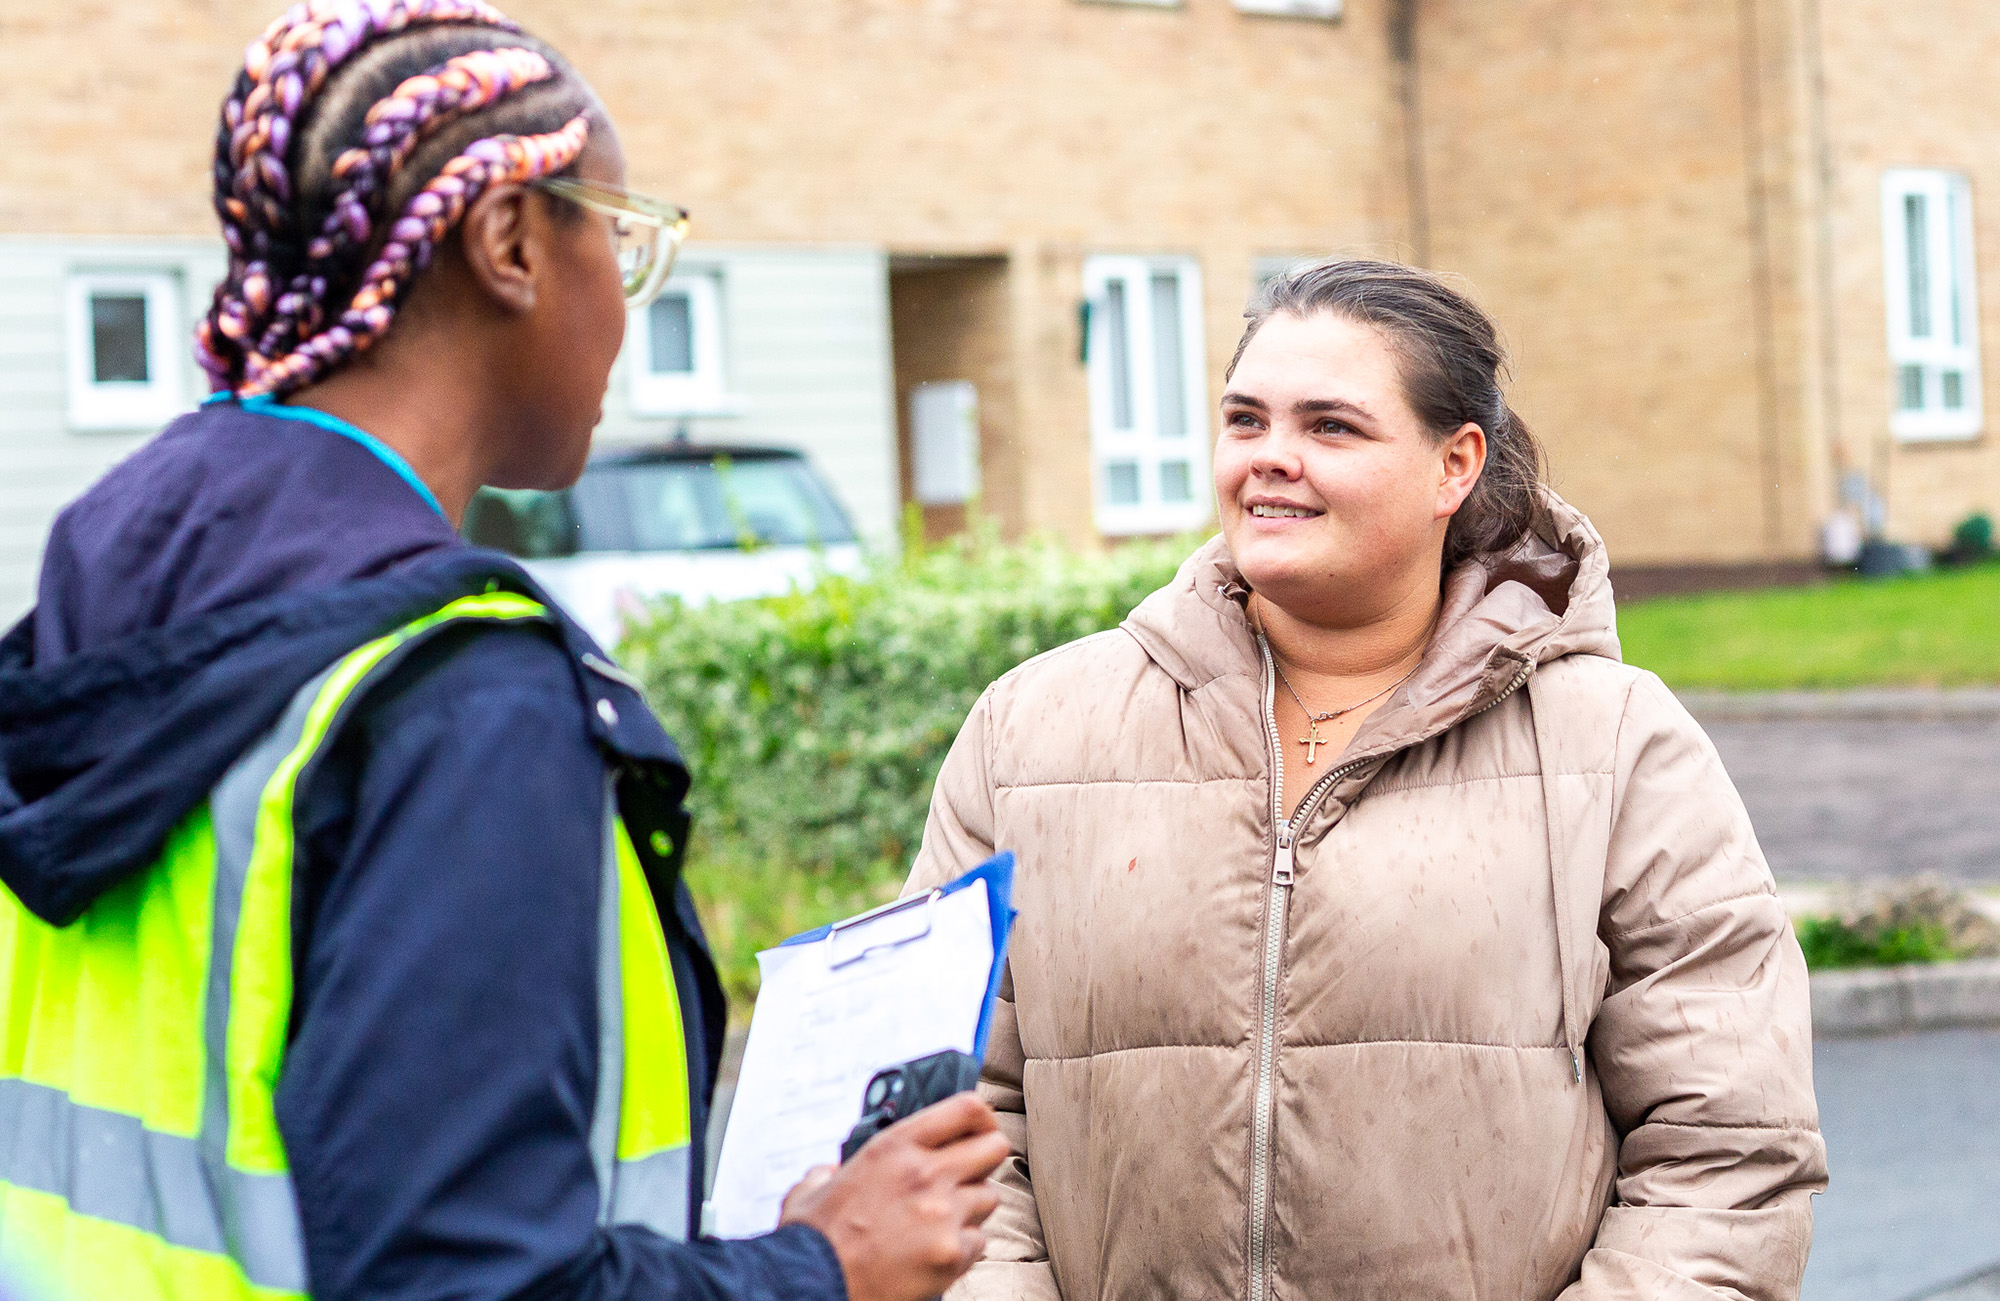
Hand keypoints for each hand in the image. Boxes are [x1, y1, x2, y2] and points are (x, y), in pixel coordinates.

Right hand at [780, 1092, 1007, 1300]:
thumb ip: (826, 1173)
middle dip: (983, 1161)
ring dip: (971, 1207)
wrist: (815, 1286)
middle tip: (965, 1176)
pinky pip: (980, 1241)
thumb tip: (827, 1173)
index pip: (967, 1109)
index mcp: (894, 1147)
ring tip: (940, 1221)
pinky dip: (963, 1247)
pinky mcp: (952, 1253)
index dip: (980, 1119)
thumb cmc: (813, 1241)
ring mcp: (943, 1214)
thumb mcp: (811, 1190)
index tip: (978, 1130)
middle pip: (995, 1147)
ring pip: (990, 1197)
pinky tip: (935, 1251)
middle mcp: (925, 1173)